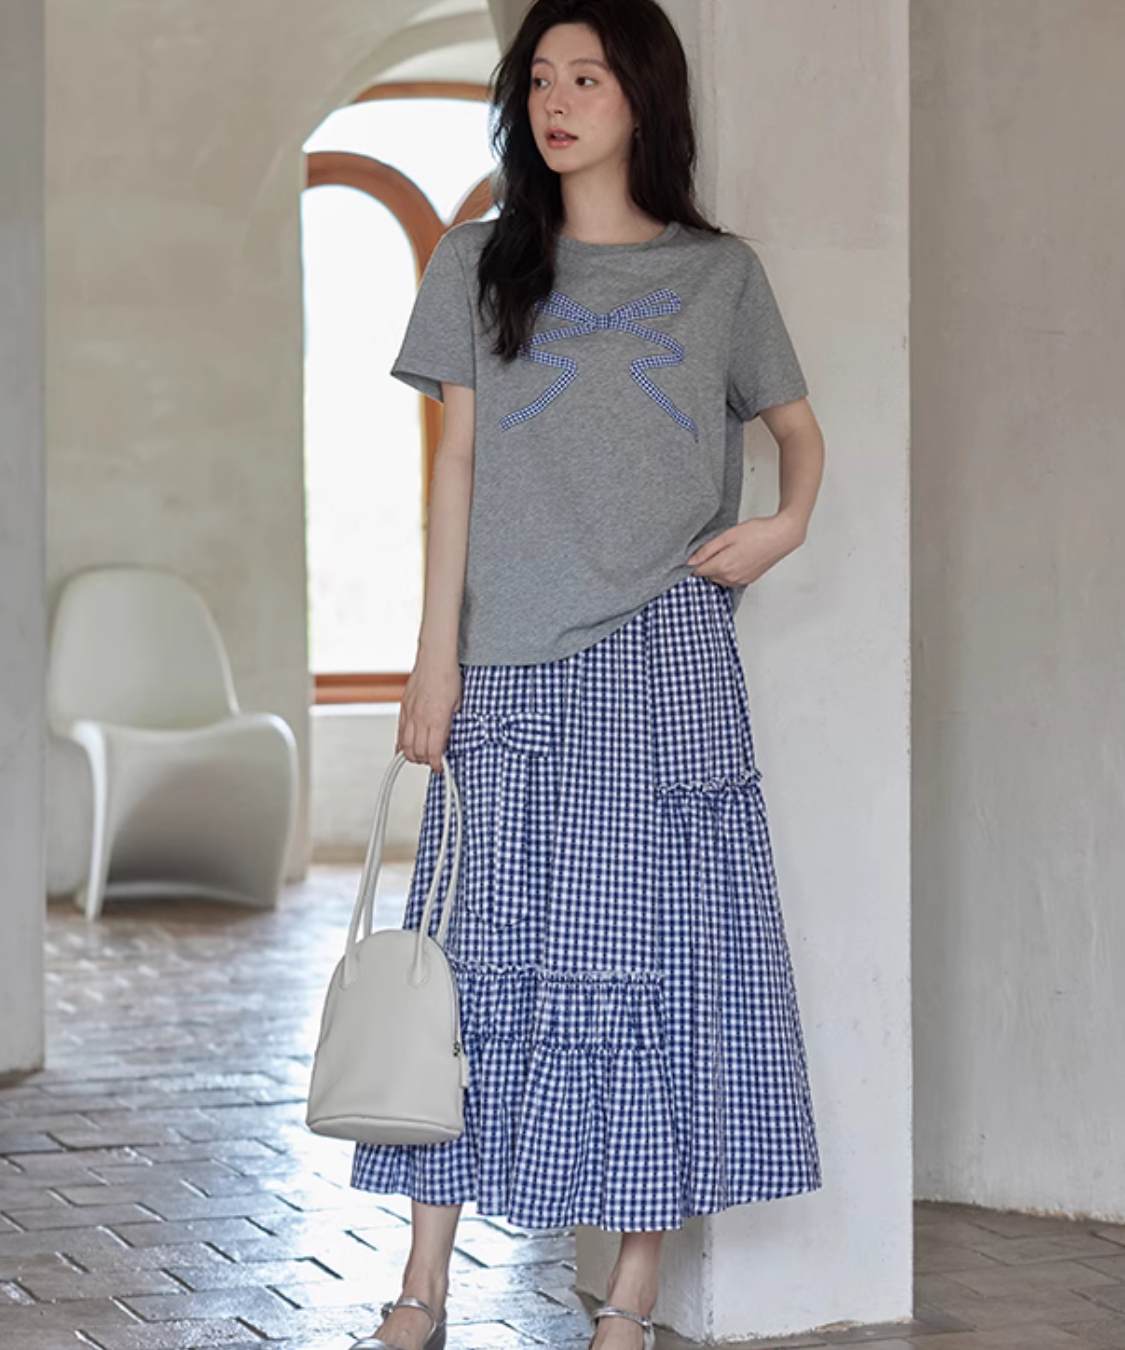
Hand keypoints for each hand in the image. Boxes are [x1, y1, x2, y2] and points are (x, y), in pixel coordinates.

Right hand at [396, 660, 462, 774]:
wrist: (435, 660)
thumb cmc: (449, 678)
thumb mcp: (458, 705)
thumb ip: (451, 723)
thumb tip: (448, 738)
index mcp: (437, 720)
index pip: (433, 752)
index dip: (436, 764)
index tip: (440, 767)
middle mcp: (421, 719)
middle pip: (417, 752)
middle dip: (425, 761)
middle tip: (431, 762)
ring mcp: (410, 714)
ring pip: (405, 745)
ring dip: (412, 755)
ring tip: (420, 757)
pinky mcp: (404, 708)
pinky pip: (399, 732)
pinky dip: (401, 744)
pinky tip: (404, 749)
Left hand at [685, 511, 806, 586]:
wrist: (781, 536)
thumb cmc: (757, 532)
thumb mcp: (727, 536)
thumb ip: (706, 550)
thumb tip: (690, 561)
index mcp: (723, 566)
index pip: (697, 572)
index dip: (694, 562)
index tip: (698, 553)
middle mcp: (731, 578)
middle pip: (708, 576)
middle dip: (707, 565)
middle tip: (716, 548)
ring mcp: (741, 580)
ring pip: (719, 579)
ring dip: (718, 569)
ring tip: (728, 552)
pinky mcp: (749, 580)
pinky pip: (731, 580)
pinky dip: (729, 572)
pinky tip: (736, 558)